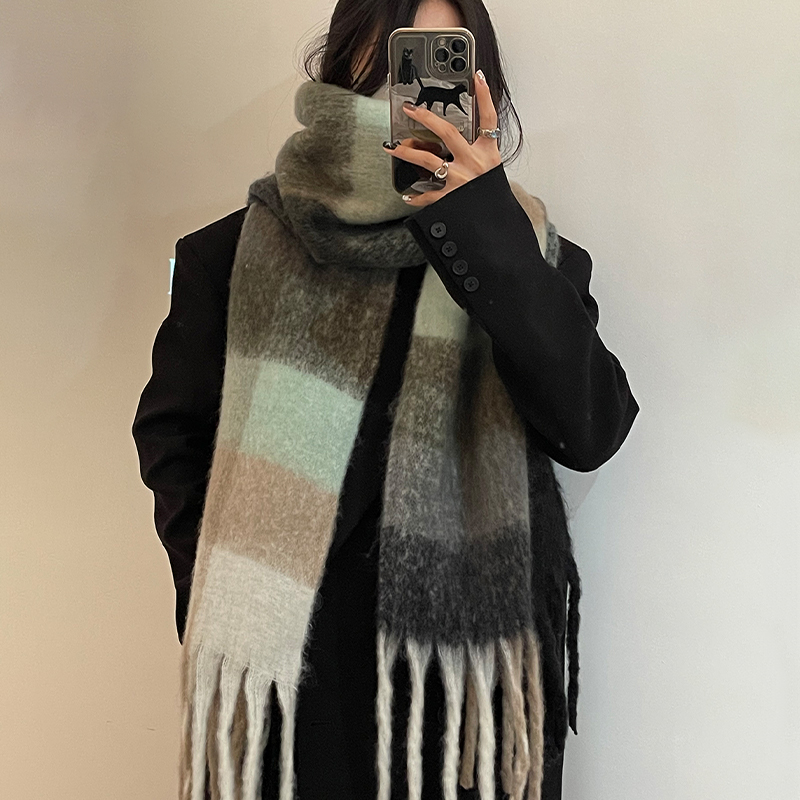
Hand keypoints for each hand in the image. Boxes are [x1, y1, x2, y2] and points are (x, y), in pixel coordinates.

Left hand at [382, 69, 501, 206]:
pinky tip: (407, 196)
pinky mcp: (452, 198)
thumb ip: (479, 150)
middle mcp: (473, 162)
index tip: (477, 77)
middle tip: (410, 110)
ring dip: (407, 154)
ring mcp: (461, 179)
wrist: (497, 220)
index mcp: (487, 152)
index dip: (484, 96)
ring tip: (392, 149)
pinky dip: (417, 198)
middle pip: (448, 133)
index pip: (488, 118)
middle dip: (426, 118)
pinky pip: (430, 196)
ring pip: (429, 161)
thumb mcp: (492, 167)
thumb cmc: (492, 193)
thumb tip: (457, 137)